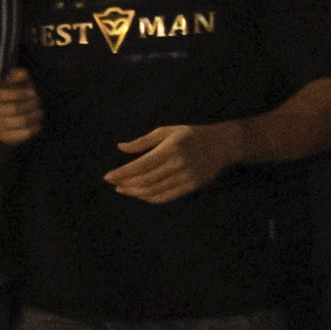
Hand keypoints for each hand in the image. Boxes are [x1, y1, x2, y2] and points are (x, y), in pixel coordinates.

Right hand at [0, 69, 44, 146]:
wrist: (10, 110)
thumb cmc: (14, 91)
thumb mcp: (15, 80)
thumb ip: (18, 75)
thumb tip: (23, 74)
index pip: (3, 95)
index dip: (21, 93)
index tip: (32, 92)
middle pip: (14, 108)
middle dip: (31, 104)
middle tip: (38, 100)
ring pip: (21, 121)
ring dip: (35, 115)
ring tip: (39, 111)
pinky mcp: (4, 137)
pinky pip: (23, 134)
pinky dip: (34, 128)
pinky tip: (37, 123)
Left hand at [104, 123, 238, 204]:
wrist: (222, 144)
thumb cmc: (190, 135)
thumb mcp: (167, 131)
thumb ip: (143, 142)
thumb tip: (120, 147)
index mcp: (171, 147)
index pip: (141, 165)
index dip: (123, 173)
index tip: (108, 177)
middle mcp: (179, 163)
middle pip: (146, 180)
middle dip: (127, 184)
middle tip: (114, 184)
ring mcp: (187, 176)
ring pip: (155, 190)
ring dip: (136, 193)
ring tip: (124, 190)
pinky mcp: (192, 186)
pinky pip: (167, 196)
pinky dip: (151, 198)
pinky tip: (141, 194)